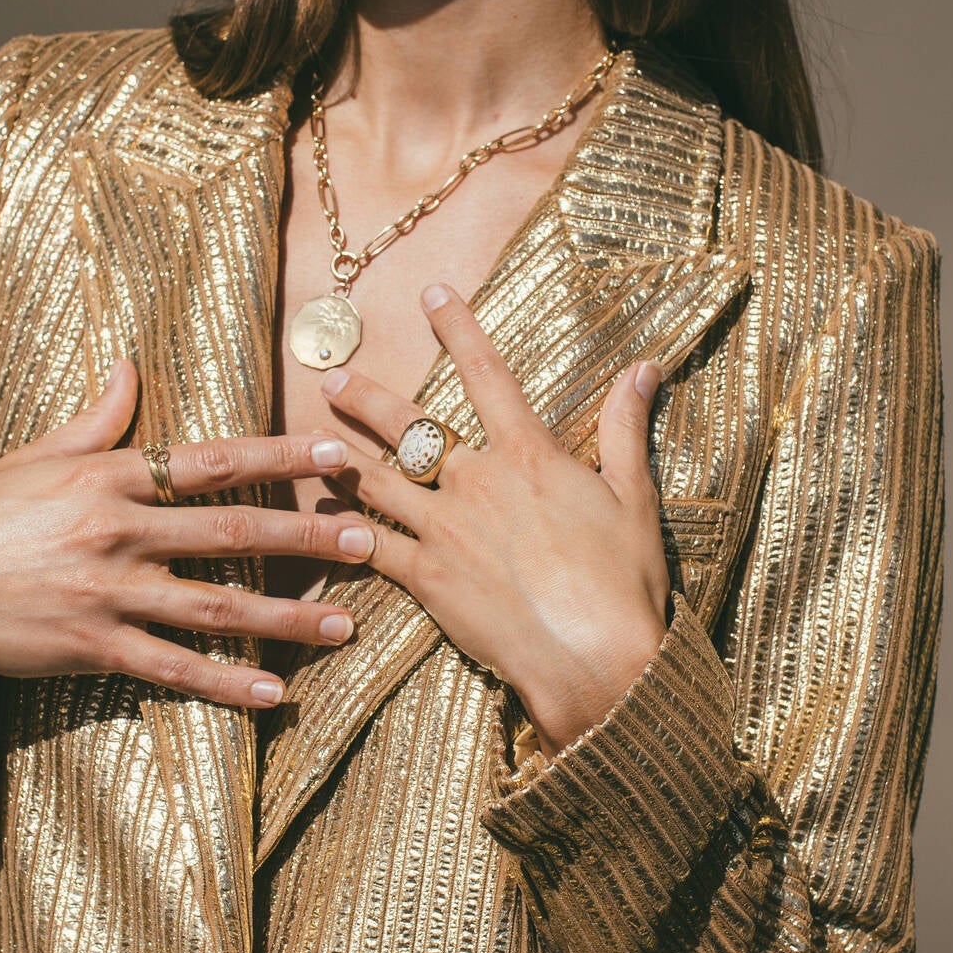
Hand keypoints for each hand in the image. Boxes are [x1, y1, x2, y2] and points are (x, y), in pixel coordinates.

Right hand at [0, 359, 377, 712]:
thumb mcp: (32, 456)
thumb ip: (95, 418)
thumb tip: (130, 366)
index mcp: (108, 476)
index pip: (212, 461)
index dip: (279, 457)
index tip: (336, 454)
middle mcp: (117, 531)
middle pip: (231, 530)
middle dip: (306, 536)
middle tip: (368, 539)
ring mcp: (108, 592)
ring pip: (215, 605)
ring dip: (286, 616)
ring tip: (345, 625)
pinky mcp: (93, 647)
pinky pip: (173, 668)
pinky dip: (225, 682)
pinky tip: (272, 693)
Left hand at [319, 284, 672, 756]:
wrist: (595, 658)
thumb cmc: (622, 581)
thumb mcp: (632, 496)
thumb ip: (625, 428)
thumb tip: (644, 368)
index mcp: (528, 455)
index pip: (487, 373)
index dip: (459, 328)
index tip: (433, 294)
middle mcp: (477, 481)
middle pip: (409, 425)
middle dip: (366, 397)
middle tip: (331, 377)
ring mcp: (445, 530)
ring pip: (378, 482)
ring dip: (342, 459)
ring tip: (308, 444)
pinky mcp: (428, 579)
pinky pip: (375, 548)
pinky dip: (346, 534)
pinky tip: (323, 523)